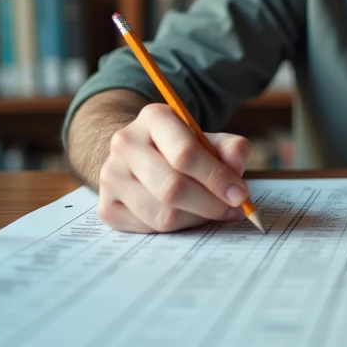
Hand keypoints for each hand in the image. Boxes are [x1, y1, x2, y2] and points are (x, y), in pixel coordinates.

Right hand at [96, 103, 251, 232]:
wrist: (138, 154)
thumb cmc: (181, 147)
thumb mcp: (209, 139)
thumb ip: (230, 149)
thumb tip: (236, 168)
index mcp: (154, 118)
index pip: (185, 154)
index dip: (216, 178)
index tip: (240, 195)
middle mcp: (125, 143)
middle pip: (172, 188)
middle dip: (210, 204)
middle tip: (233, 210)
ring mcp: (111, 176)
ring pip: (161, 214)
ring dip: (195, 218)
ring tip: (211, 211)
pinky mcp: (106, 206)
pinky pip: (148, 229)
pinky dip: (175, 228)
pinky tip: (186, 215)